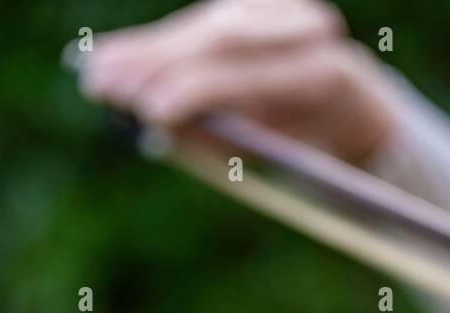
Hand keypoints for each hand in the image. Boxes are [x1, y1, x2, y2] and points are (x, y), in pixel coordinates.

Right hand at [80, 0, 395, 164]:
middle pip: (220, 38)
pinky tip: (112, 55)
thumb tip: (157, 126)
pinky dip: (156, 44)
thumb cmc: (313, 153)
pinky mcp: (258, 4)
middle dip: (156, 64)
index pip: (251, 72)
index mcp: (324, 73)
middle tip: (104, 86)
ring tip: (96, 73)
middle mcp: (306, 28)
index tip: (148, 112)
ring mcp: (282, 10)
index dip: (194, 90)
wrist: (353, 113)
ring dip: (144, 52)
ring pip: (203, 27)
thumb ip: (222, 142)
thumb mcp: (275, 160)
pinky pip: (198, 26)